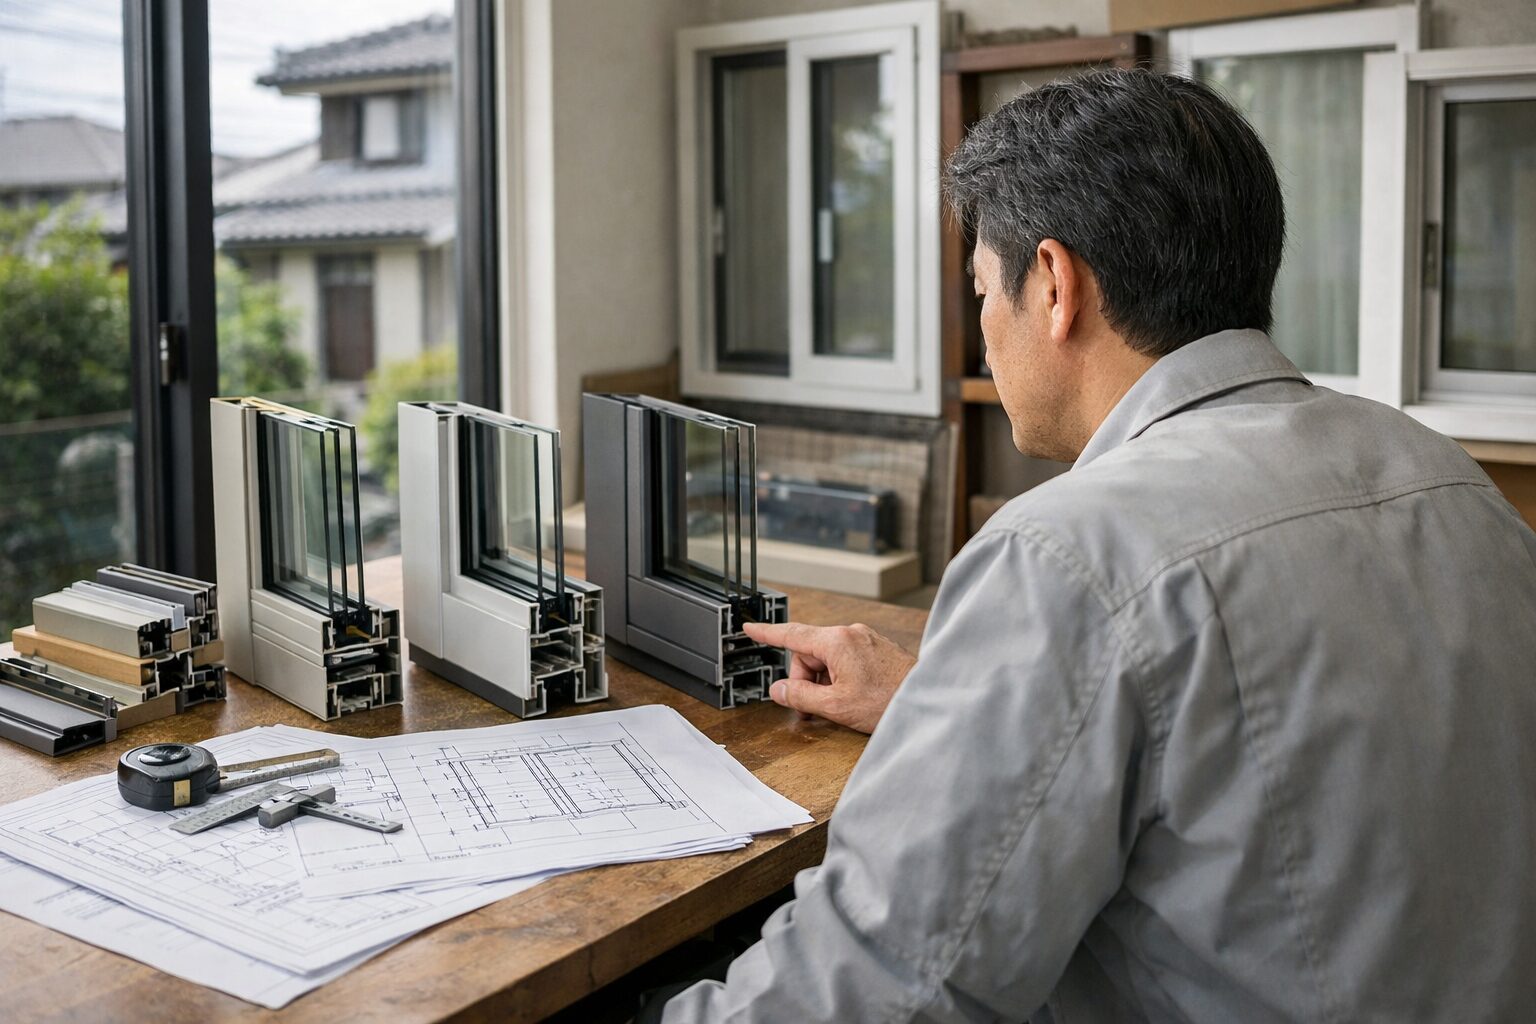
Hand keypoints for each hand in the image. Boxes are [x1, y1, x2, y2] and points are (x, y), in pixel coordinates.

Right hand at [742, 621, 916, 734]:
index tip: (750, 628)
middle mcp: (850, 633)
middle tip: (814, 709)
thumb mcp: (836, 705)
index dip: (767, 633)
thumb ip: (801, 697)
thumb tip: (780, 690)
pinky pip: (846, 660)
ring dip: (825, 682)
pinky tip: (853, 698)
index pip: (791, 634)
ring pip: (828, 659)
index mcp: (836, 641)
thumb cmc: (889, 701)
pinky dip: (841, 678)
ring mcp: (866, 640)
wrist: (929, 700)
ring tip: (840, 706)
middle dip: (806, 680)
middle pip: (810, 653)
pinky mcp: (877, 649)